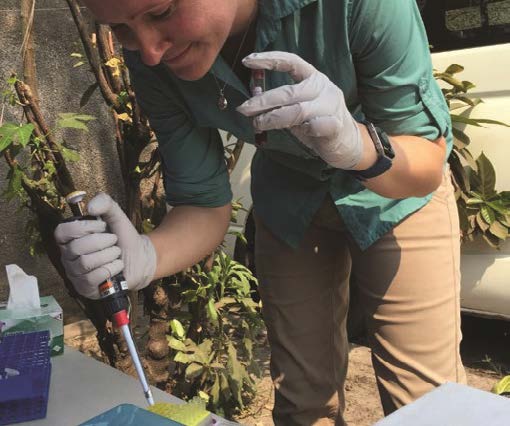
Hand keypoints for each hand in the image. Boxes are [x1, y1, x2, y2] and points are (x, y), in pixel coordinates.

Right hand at [54, 193, 156, 298]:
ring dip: (109, 255)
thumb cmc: (124, 238)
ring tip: (116, 253)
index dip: (83, 228)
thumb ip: (105, 203)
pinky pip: (94, 278)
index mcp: (70, 239)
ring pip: (86, 263)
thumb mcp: (116, 215)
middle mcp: (68, 257)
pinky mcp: (86, 288)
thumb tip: (90, 207)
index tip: (102, 226)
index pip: (62, 232)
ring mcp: (76, 274)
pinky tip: (117, 266)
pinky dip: (111, 268)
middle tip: (114, 241)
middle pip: (76, 248)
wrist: (141, 258)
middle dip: (102, 242)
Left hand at [237, 51, 362, 169]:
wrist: (348, 143)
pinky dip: (300, 131)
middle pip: (289, 92)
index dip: (269, 59)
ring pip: (297, 111)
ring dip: (273, 118)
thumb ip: (280, 103)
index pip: (291, 61)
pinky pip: (313, 127)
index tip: (247, 61)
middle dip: (263, 101)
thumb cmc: (318, 123)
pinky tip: (291, 133)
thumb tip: (252, 101)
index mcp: (313, 77)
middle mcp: (323, 87)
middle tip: (243, 109)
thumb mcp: (298, 108)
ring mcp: (331, 106)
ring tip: (257, 124)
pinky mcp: (335, 126)